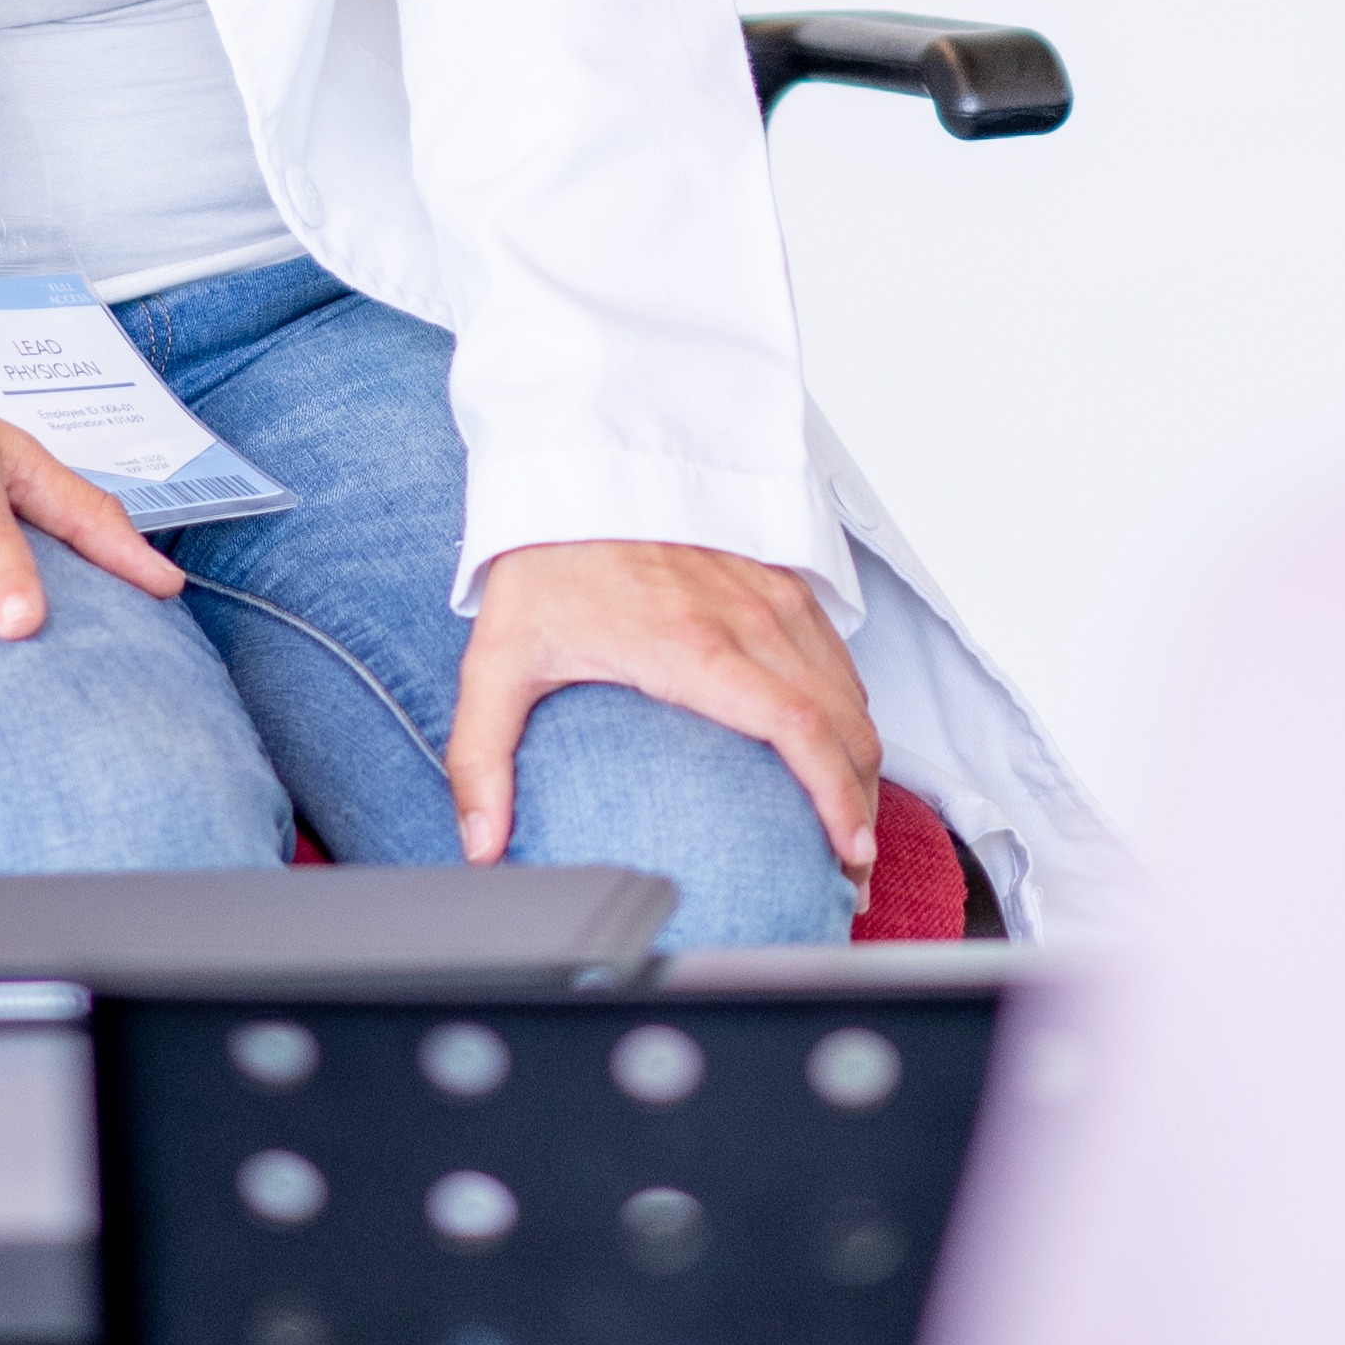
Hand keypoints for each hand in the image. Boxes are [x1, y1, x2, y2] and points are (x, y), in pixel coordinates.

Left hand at [448, 538, 878, 897]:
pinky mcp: (780, 581)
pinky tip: (834, 758)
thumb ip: (484, 758)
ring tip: (849, 831)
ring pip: (852, 694)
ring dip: (862, 766)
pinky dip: (850, 717)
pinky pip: (839, 659)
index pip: (797, 727)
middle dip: (860, 806)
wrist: (573, 471)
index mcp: (691, 644)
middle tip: (851, 873)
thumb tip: (481, 844)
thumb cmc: (545, 562)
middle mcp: (747, 617)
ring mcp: (772, 595)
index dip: (835, 797)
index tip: (847, 853)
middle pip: (843, 723)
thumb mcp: (498, 661)